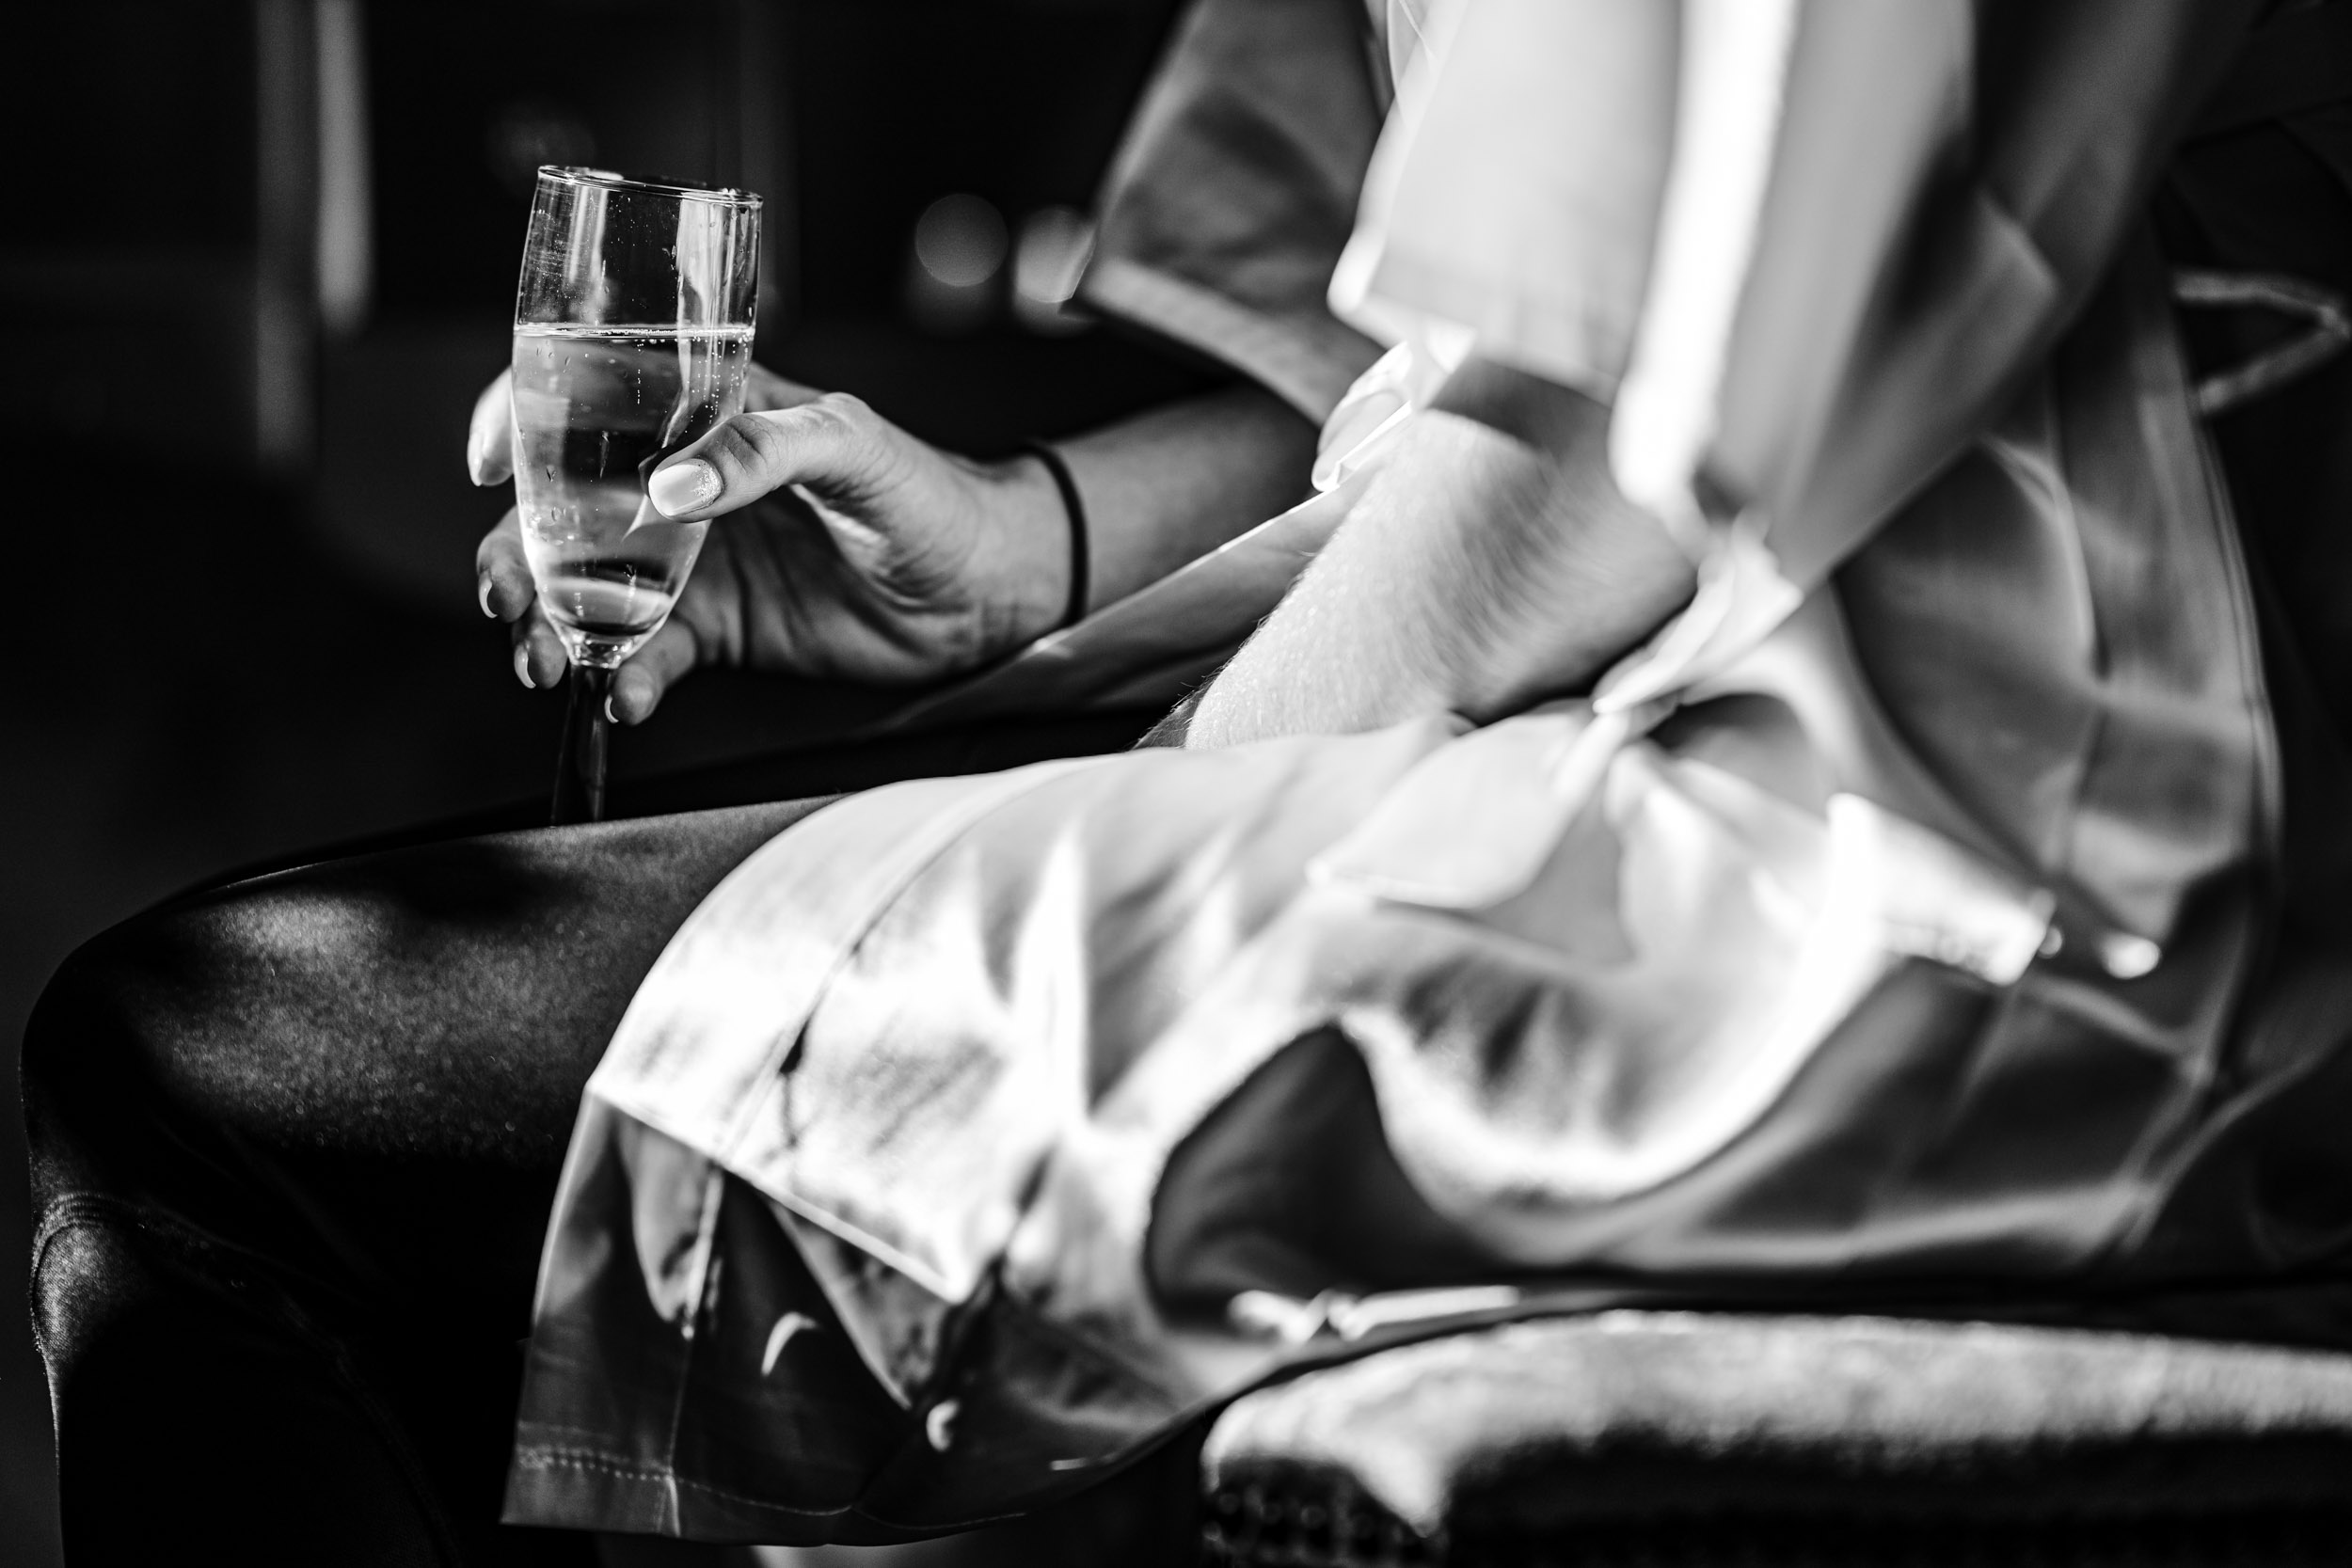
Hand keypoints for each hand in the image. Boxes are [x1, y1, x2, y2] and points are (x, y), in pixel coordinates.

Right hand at [469, 364, 1069, 721]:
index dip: (523, 424)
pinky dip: (623, 681)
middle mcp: (679, 484)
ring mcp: (691, 561)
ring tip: (543, 664)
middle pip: (560, 511)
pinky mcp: (714, 631)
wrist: (986, 591)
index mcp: (704, 413)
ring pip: (585, 591)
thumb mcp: (852, 447)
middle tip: (504, 602)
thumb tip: (671, 486)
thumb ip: (765, 449)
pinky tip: (627, 698)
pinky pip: (643, 657)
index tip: (489, 468)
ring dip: (550, 627)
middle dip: (513, 555)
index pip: (588, 400)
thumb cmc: (928, 493)